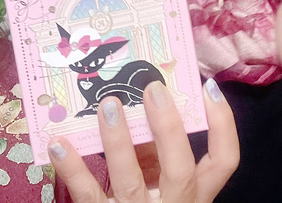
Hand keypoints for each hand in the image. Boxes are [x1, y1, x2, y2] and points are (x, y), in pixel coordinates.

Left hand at [49, 80, 238, 202]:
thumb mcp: (160, 183)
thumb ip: (156, 153)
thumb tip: (140, 106)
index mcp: (193, 193)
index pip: (224, 161)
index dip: (222, 125)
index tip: (208, 89)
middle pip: (180, 169)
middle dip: (168, 128)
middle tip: (153, 90)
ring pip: (131, 181)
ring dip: (118, 141)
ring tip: (108, 105)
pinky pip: (88, 195)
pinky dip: (71, 168)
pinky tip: (58, 143)